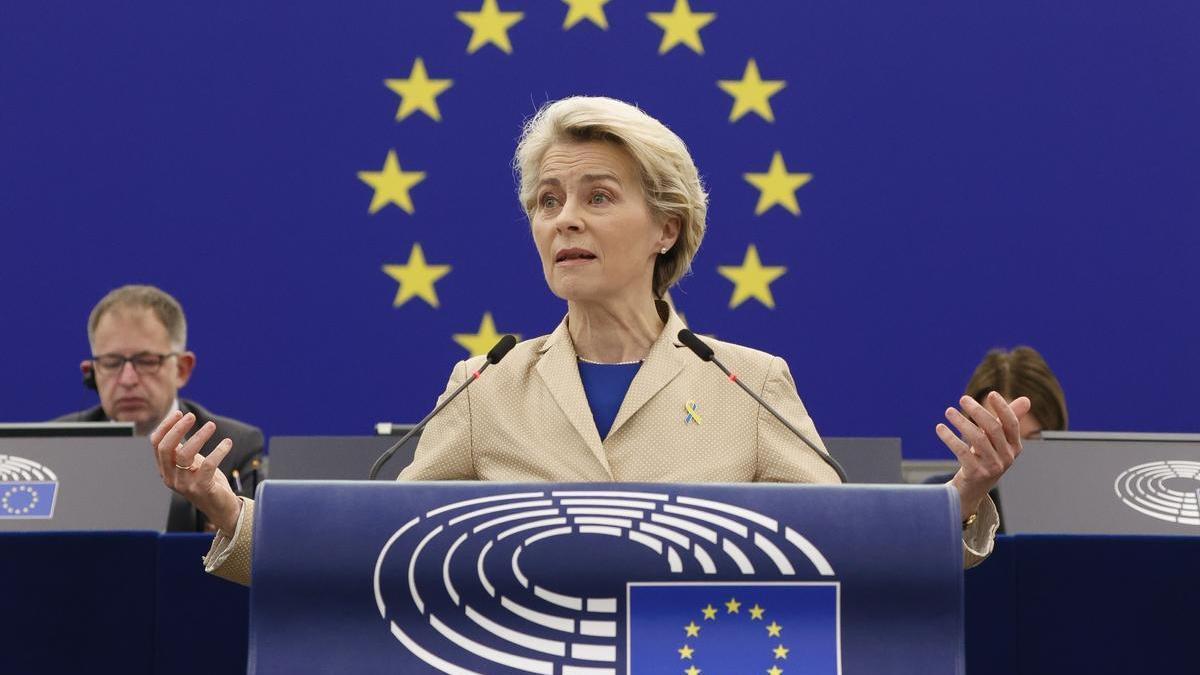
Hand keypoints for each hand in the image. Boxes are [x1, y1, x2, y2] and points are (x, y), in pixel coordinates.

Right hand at [151, 410, 241, 533]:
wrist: (220, 507)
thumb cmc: (206, 481)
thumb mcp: (190, 463)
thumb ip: (182, 449)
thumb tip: (182, 422)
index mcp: (165, 469)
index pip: (156, 445)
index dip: (166, 427)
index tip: (180, 414)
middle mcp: (170, 477)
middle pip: (166, 448)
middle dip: (177, 429)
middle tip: (192, 416)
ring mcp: (184, 484)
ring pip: (185, 455)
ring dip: (199, 437)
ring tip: (212, 425)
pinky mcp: (201, 488)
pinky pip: (208, 465)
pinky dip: (219, 451)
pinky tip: (227, 443)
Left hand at [936, 391, 1030, 521]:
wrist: (972, 490)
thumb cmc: (985, 459)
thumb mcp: (997, 441)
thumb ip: (1008, 421)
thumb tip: (1026, 400)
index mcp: (1014, 447)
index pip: (1012, 424)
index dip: (1003, 408)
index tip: (991, 393)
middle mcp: (1006, 458)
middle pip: (994, 429)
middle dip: (978, 411)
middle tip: (963, 399)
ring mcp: (992, 467)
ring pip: (978, 439)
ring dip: (961, 422)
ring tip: (949, 411)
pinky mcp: (976, 474)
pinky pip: (962, 452)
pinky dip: (950, 438)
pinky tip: (940, 428)